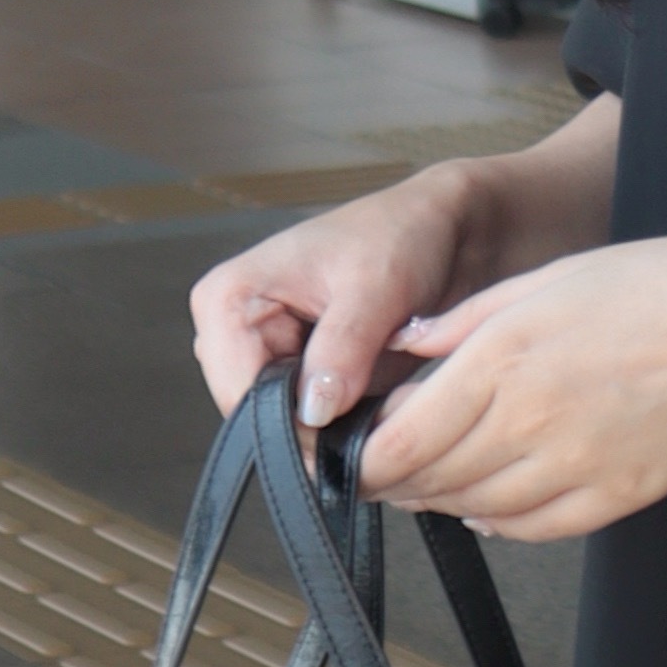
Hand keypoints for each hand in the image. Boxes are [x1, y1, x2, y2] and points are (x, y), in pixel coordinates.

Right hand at [189, 170, 474, 431]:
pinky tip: (382, 400)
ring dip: (336, 429)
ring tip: (384, 395)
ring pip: (286, 427)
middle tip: (377, 413)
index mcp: (227, 298)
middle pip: (256, 417)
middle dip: (316, 428)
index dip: (290, 424)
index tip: (346, 435)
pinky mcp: (297, 375)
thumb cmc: (401, 235)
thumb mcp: (377, 286)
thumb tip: (313, 412)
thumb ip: (343, 347)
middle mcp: (233, 332)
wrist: (439, 231)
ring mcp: (263, 356)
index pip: (237, 391)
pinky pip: (312, 425)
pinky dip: (347, 424)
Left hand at [358, 236, 666, 541]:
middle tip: (381, 470)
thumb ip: (465, 321)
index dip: (362, 460)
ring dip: (444, 500)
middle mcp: (530, 420)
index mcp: (503, 357)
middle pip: (430, 481)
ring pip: (476, 510)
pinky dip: (500, 522)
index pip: (398, 441)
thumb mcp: (549, 279)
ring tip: (434, 480)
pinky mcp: (615, 496)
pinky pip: (534, 527)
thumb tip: (404, 345)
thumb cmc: (660, 284)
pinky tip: (492, 504)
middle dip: (394, 481)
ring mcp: (575, 466)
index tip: (351, 453)